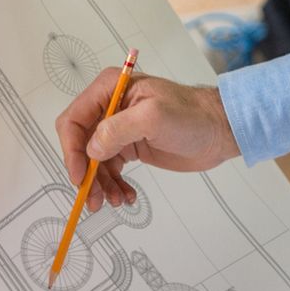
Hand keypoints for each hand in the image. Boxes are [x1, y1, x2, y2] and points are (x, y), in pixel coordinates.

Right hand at [54, 71, 238, 211]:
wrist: (218, 131)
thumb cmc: (192, 116)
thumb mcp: (154, 117)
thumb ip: (118, 129)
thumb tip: (91, 150)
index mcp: (109, 89)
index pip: (74, 120)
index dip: (71, 150)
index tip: (80, 176)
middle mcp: (109, 107)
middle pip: (79, 144)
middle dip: (85, 173)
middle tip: (94, 199)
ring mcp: (118, 128)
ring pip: (93, 162)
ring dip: (100, 184)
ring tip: (116, 201)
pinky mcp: (129, 147)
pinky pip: (110, 170)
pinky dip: (113, 186)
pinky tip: (126, 196)